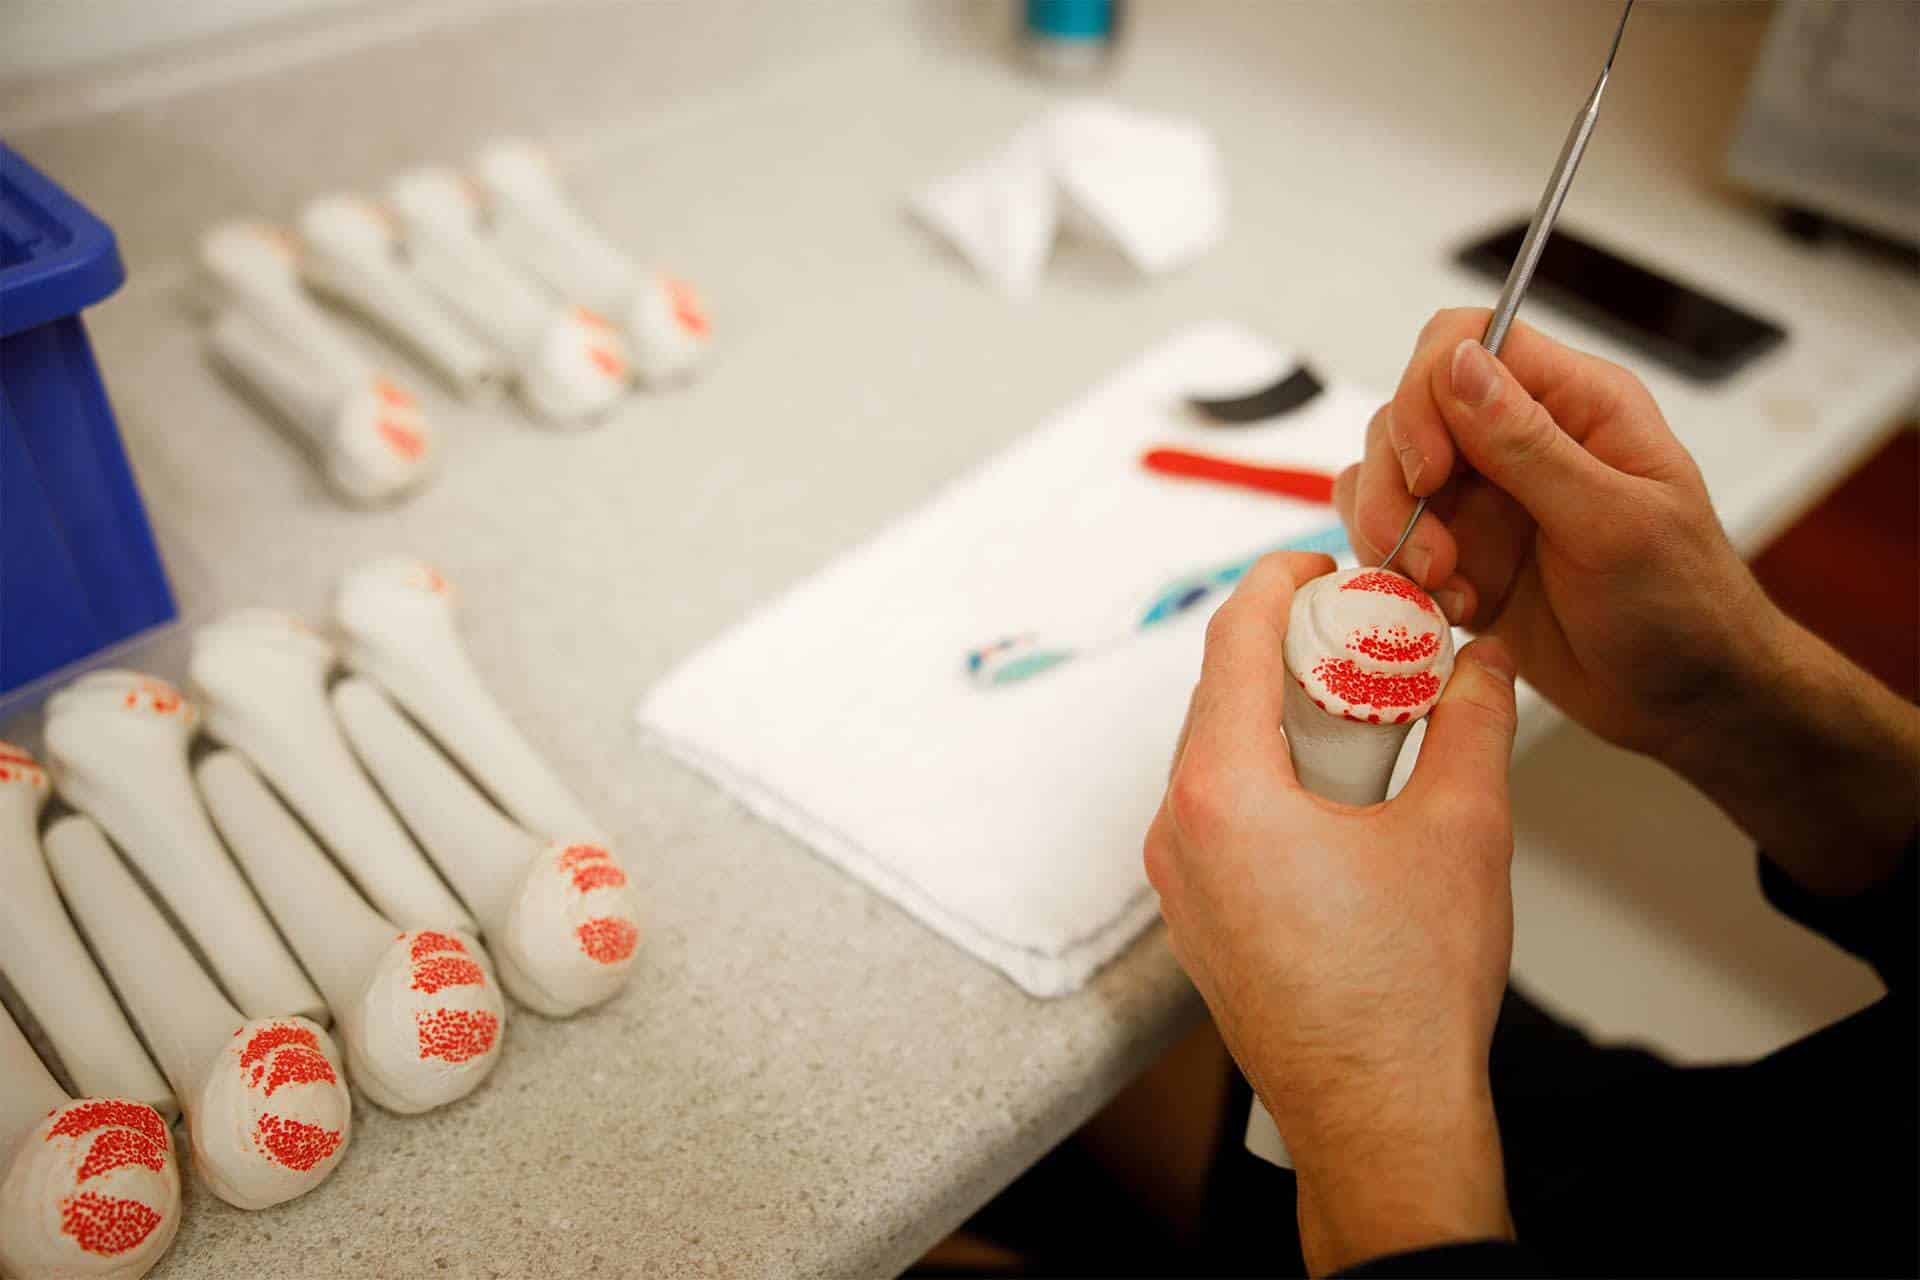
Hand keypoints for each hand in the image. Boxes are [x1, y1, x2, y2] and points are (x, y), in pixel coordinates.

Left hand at [1145, 552, 1519, 1275]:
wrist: (1381, 1116)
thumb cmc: (1411, 992)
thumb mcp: (1464, 828)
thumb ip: (1475, 720)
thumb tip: (1484, 660)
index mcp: (1223, 792)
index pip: (1232, 639)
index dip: (1279, 582)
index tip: (1324, 563)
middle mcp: (1178, 830)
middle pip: (1221, 695)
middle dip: (1292, 651)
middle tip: (1366, 638)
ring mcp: (1178, 880)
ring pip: (1219, 755)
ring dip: (1284, 718)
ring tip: (1365, 716)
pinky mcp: (1196, 916)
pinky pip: (1219, 813)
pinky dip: (1270, 778)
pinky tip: (1338, 791)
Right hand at [1334, 308, 1776, 760]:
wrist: (1686, 699)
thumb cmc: (1682, 608)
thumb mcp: (1614, 523)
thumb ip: (1530, 445)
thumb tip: (1460, 361)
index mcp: (1575, 405)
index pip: (1466, 344)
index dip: (1426, 397)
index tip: (1430, 472)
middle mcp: (1519, 438)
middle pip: (1407, 414)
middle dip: (1397, 485)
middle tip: (1435, 557)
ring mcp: (1483, 497)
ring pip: (1385, 476)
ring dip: (1393, 535)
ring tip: (1445, 588)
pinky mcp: (1459, 551)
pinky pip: (1389, 537)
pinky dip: (1396, 573)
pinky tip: (1450, 607)